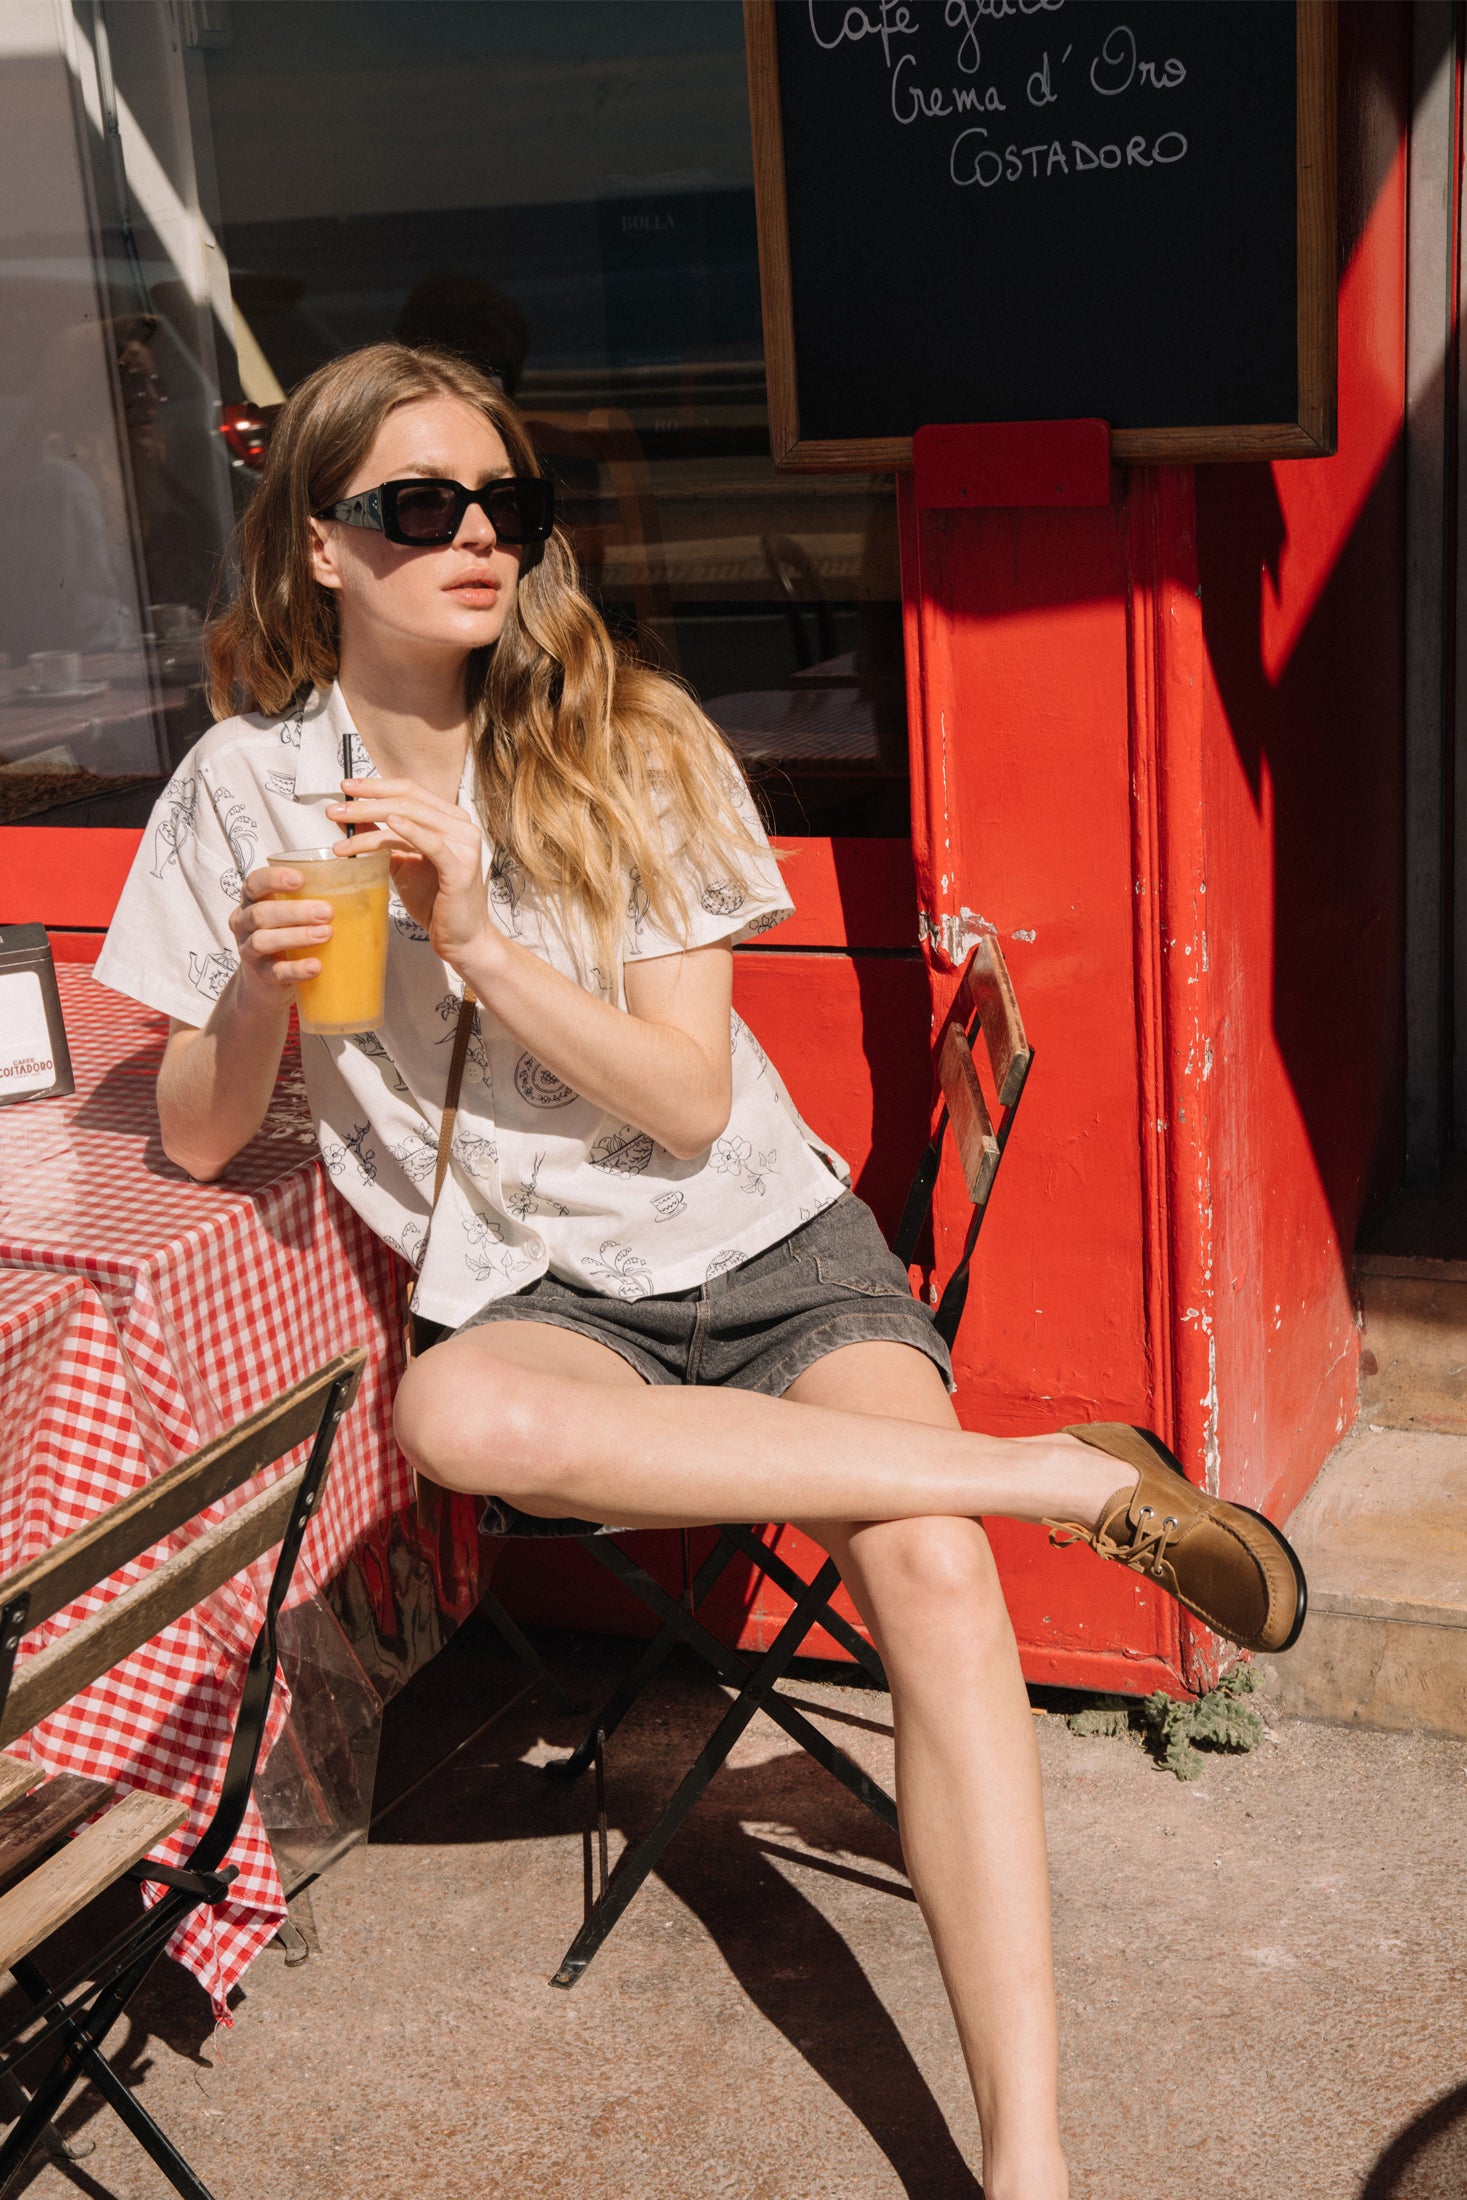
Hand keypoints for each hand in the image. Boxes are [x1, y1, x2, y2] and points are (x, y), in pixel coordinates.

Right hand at [229, 863, 333, 1007]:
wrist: (267, 981)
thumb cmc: (286, 937)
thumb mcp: (291, 915)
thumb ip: (313, 900)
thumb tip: (366, 889)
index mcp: (252, 901)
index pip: (255, 883)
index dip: (274, 878)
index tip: (301, 878)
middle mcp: (244, 923)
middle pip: (261, 913)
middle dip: (295, 911)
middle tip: (327, 912)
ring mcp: (249, 951)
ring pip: (263, 940)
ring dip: (296, 936)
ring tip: (326, 934)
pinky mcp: (261, 976)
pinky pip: (276, 972)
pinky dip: (297, 969)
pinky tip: (316, 966)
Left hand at [327, 779, 495, 971]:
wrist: (460, 939)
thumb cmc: (434, 902)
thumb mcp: (400, 863)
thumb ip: (380, 837)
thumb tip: (348, 816)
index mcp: (449, 820)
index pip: (410, 790)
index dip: (376, 786)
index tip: (346, 787)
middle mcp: (461, 826)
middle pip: (409, 800)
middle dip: (367, 801)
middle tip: (335, 809)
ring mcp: (464, 845)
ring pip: (414, 817)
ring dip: (374, 818)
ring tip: (343, 827)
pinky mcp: (461, 868)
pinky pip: (433, 843)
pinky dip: (411, 830)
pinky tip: (390, 823)